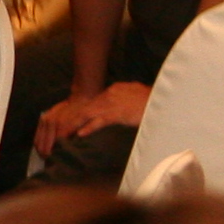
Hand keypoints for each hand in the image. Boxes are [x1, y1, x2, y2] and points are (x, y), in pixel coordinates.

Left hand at [30, 81, 148, 154]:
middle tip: (58, 128)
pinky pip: (100, 121)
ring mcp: (113, 104)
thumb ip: (124, 97)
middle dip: (70, 118)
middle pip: (85, 107)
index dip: (78, 112)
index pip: (92, 101)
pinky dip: (89, 127)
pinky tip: (80, 134)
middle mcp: (110, 94)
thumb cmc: (154, 99)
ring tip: (63, 134)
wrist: (166, 99)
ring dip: (73, 124)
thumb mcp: (136, 94)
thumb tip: (117, 106)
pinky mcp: (119, 113)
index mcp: (114, 89)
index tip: (67, 120)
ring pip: (88, 114)